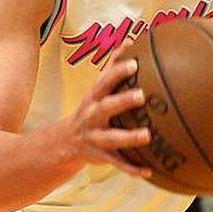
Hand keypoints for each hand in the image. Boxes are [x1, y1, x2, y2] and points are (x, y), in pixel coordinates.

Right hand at [59, 58, 151, 178]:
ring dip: (129, 138)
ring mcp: (94, 138)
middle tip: (142, 95)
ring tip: (147, 135)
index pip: (104, 82)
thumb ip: (113, 65)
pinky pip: (117, 163)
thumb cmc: (91, 108)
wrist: (64, 143)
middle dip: (122, 101)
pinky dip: (131, 168)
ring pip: (111, 139)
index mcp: (93, 99)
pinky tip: (148, 172)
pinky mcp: (100, 157)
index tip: (134, 63)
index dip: (117, 72)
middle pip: (105, 107)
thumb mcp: (98, 88)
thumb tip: (131, 39)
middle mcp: (92, 117)